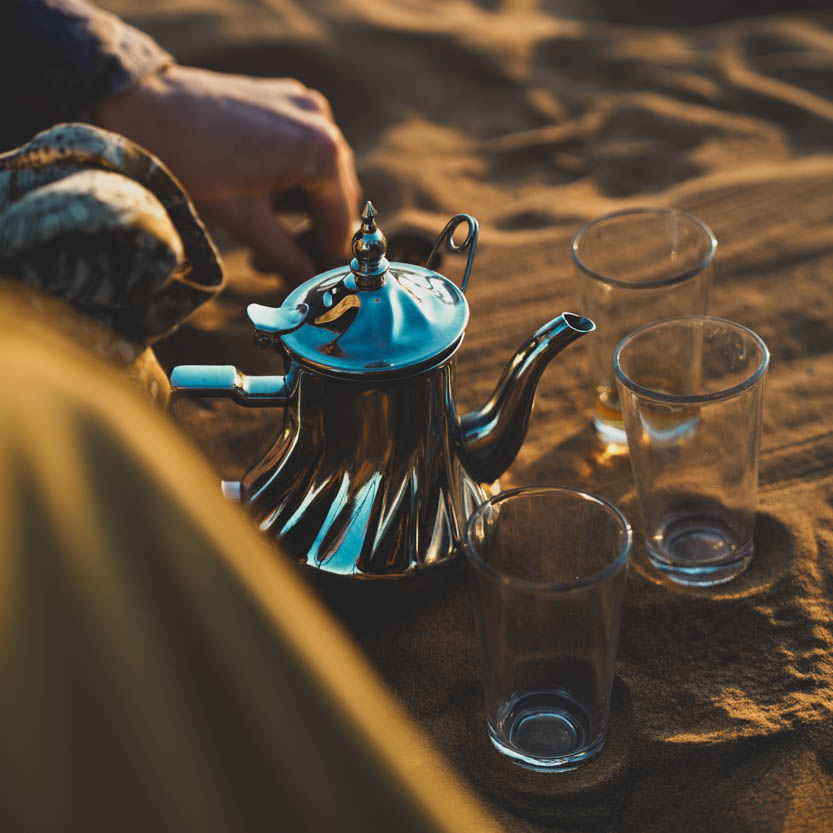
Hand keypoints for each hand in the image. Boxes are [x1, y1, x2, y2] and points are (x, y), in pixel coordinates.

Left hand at [94, 64, 360, 282]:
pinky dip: (293, 180)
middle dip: (314, 236)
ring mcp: (304, 105)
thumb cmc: (189, 164)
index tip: (316, 285)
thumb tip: (311, 289)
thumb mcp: (245, 223)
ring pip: (321, 175)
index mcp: (320, 151)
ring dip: (303, 212)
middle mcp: (322, 121)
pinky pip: (304, 150)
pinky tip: (266, 203)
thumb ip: (288, 258)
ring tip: (268, 243)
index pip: (339, 221)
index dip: (328, 259)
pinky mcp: (285, 98)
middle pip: (335, 197)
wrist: (137, 106)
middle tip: (284, 269)